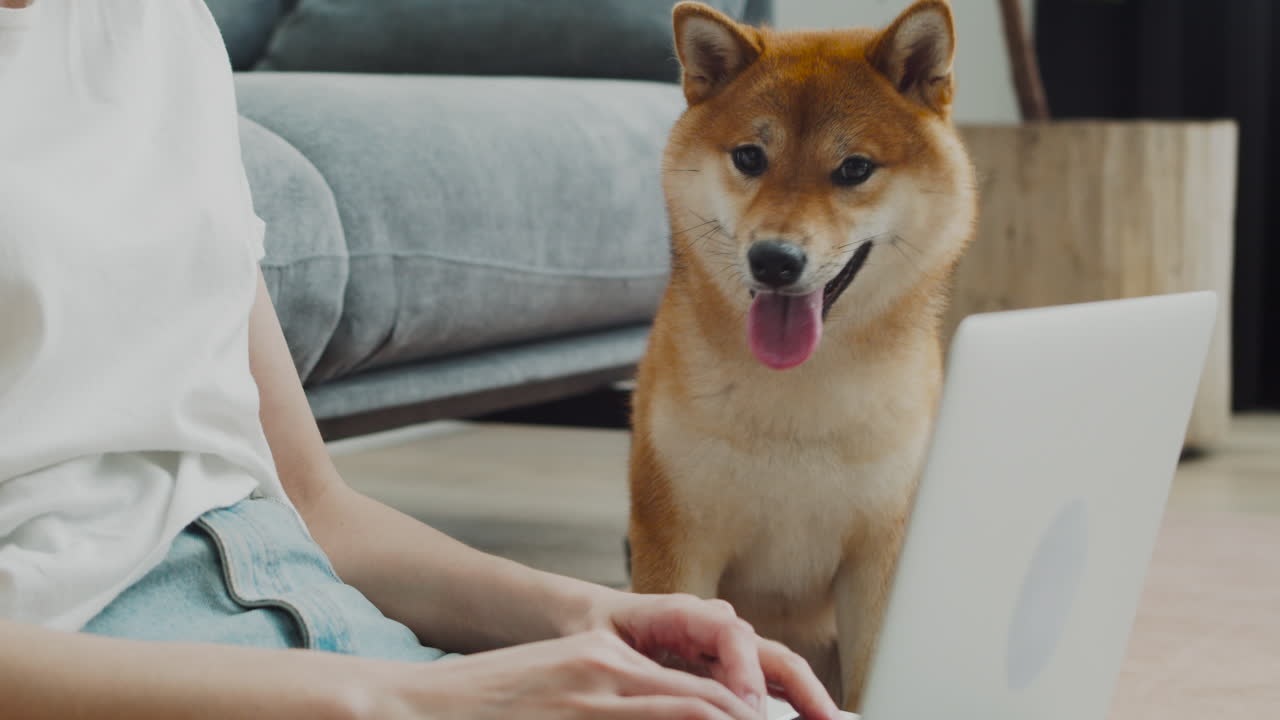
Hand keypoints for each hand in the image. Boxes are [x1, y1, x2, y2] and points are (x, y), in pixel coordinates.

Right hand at [363, 630, 762, 718]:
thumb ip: (612, 696)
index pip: (698, 688)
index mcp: (606, 656)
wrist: (414, 705)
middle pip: (706, 704)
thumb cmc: (485, 703)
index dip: (745, 715)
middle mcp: (607, 672)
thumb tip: (664, 711)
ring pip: (689, 714)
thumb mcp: (558, 682)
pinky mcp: (573, 714)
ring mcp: (591, 698)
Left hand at [585, 591, 839, 719]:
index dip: (746, 673)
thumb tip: (681, 697)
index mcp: (685, 613)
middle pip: (772, 653)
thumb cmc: (592, 631)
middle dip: (804, 688)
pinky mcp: (728, 667)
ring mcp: (727, 647)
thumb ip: (642, 669)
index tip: (751, 711)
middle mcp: (715, 626)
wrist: (585, 621)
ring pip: (779, 670)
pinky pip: (768, 684)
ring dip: (807, 699)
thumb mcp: (605, 651)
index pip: (732, 636)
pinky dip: (791, 703)